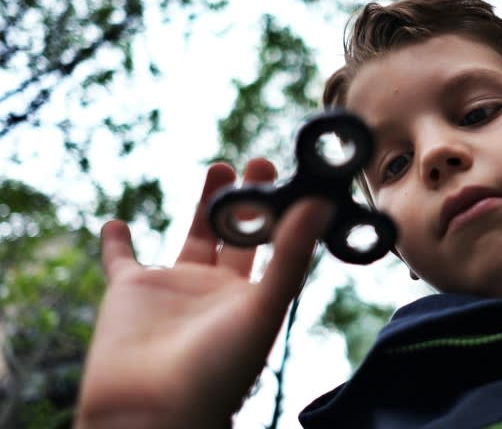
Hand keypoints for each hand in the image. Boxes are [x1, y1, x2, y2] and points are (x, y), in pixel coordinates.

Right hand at [76, 159, 332, 427]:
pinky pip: (121, 261)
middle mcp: (215, 290)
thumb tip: (321, 204)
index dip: (281, 211)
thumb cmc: (216, 373)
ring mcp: (173, 289)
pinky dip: (116, 243)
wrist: (151, 414)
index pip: (273, 244)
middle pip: (236, 234)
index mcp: (251, 296)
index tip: (292, 176)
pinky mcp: (129, 293)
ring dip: (204, 204)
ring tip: (220, 168)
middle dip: (247, 199)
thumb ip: (290, 257)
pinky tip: (116, 222)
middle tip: (259, 162)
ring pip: (192, 236)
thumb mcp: (263, 309)